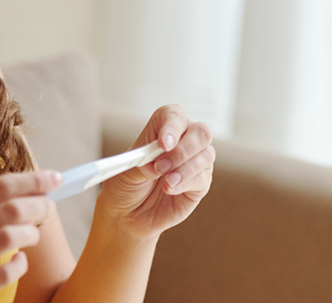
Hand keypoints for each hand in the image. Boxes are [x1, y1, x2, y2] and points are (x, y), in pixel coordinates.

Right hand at [0, 171, 61, 302]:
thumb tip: (31, 192)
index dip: (32, 180)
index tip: (56, 179)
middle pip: (9, 210)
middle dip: (39, 207)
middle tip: (49, 209)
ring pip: (7, 237)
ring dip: (30, 234)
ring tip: (31, 236)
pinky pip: (3, 273)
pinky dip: (19, 265)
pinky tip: (18, 261)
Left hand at [97, 105, 214, 239]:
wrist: (127, 214)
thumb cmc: (125, 186)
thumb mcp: (126, 172)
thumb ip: (142, 162)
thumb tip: (156, 163)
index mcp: (162, 129)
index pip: (174, 116)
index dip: (171, 127)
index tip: (162, 144)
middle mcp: (183, 141)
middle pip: (200, 132)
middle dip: (183, 149)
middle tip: (161, 166)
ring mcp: (195, 162)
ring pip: (206, 154)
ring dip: (184, 168)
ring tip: (165, 181)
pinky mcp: (200, 184)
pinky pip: (203, 178)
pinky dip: (186, 183)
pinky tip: (170, 189)